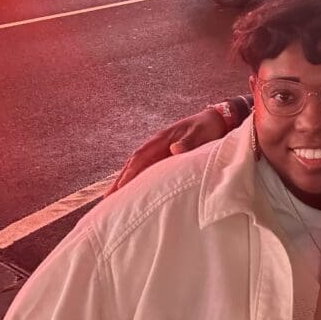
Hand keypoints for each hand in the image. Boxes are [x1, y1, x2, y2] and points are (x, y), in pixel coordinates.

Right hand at [106, 108, 227, 194]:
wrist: (214, 119)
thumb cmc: (207, 127)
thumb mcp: (200, 133)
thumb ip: (188, 141)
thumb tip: (174, 149)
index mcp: (161, 138)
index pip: (140, 157)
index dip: (130, 172)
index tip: (120, 188)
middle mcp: (155, 144)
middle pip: (132, 163)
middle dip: (119, 180)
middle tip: (106, 199)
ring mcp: (158, 149)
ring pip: (136, 166)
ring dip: (123, 181)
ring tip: (111, 198)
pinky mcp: (163, 155)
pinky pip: (145, 168)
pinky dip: (134, 178)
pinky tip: (129, 190)